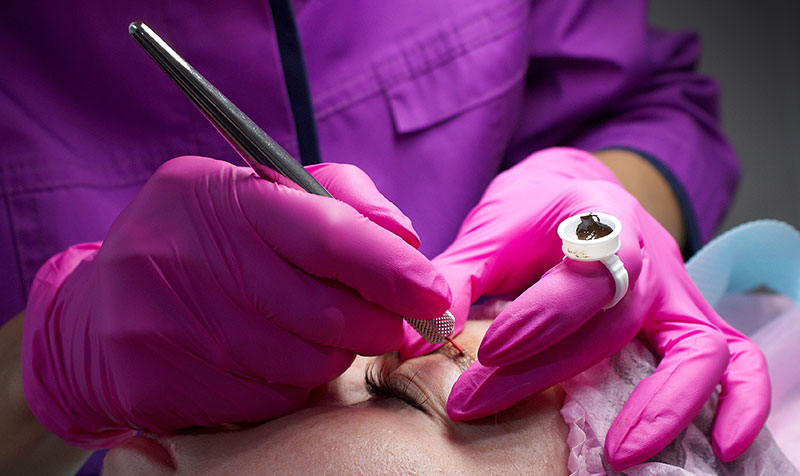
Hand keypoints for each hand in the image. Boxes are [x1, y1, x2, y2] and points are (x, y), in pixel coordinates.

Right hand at [23, 156, 449, 448]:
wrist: (96, 311)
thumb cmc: (203, 242)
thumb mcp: (259, 195)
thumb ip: (340, 199)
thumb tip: (405, 240)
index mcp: (220, 196)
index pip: (326, 235)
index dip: (391, 269)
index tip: (433, 294)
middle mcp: (185, 257)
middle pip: (323, 313)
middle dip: (375, 324)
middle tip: (387, 322)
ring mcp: (164, 325)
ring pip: (303, 365)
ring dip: (330, 354)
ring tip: (309, 331)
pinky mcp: (156, 384)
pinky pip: (267, 402)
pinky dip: (288, 386)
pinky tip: (268, 360)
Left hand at [402, 147, 767, 467]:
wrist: (578, 192)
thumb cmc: (532, 215)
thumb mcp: (489, 233)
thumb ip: (456, 278)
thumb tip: (416, 334)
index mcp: (596, 220)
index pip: (580, 279)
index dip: (536, 321)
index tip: (485, 353)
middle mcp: (648, 257)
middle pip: (614, 327)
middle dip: (545, 375)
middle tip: (477, 404)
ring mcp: (677, 291)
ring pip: (694, 349)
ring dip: (664, 406)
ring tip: (618, 457)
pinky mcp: (693, 319)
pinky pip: (739, 360)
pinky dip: (740, 403)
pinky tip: (722, 447)